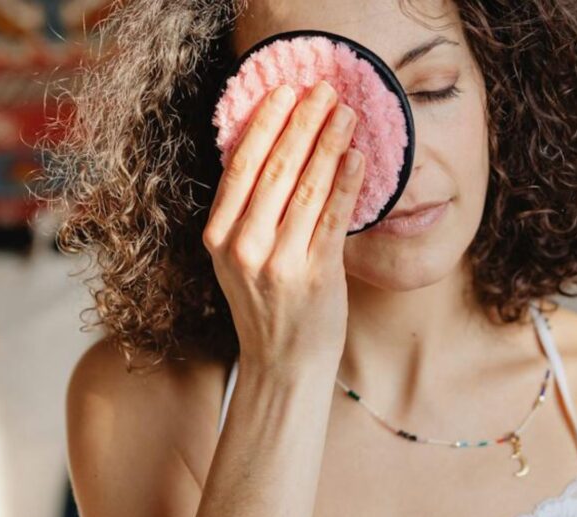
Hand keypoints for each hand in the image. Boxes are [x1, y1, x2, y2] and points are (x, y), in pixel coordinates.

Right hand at [203, 80, 364, 376]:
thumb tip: (282, 151)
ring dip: (330, 143)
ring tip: (347, 113)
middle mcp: (243, 246)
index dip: (265, 123)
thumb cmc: (267, 308)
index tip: (285, 91)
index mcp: (219, 236)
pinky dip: (347, 183)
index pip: (241, 165)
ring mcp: (278, 262)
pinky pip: (333, 218)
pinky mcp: (314, 277)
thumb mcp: (240, 259)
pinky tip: (358, 156)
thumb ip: (249, 213)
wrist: (282, 366)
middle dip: (303, 121)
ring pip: (306, 187)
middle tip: (325, 89)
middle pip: (275, 167)